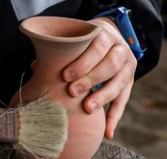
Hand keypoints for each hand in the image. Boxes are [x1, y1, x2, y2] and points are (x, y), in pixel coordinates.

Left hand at [60, 17, 136, 138]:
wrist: (110, 37)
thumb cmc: (85, 41)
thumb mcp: (77, 39)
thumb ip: (61, 51)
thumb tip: (36, 66)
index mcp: (106, 35)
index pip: (98, 47)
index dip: (83, 62)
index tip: (66, 76)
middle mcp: (121, 49)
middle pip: (110, 65)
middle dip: (91, 79)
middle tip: (73, 91)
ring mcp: (128, 66)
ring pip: (119, 83)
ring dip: (103, 97)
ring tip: (87, 109)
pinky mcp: (129, 82)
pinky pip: (123, 101)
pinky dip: (114, 117)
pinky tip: (107, 132)